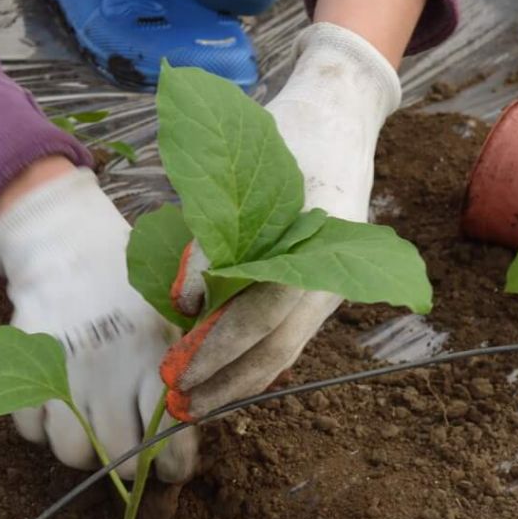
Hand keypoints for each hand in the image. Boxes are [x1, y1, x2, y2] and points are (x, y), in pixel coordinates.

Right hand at [0, 166, 197, 481]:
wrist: (66, 245)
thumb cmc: (129, 290)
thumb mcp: (171, 316)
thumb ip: (188, 366)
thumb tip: (201, 422)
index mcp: (152, 357)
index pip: (170, 440)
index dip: (175, 467)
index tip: (175, 469)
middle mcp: (109, 371)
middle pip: (120, 458)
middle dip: (131, 463)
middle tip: (133, 450)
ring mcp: (63, 372)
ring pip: (73, 453)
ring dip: (85, 448)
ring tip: (94, 426)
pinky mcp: (24, 368)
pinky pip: (30, 431)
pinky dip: (43, 428)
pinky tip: (59, 407)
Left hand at [160, 21, 402, 420]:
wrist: (340, 117)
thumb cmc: (291, 134)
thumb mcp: (248, 169)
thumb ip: (214, 237)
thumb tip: (184, 302)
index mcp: (322, 248)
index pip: (265, 311)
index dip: (219, 344)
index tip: (178, 366)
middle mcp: (330, 277)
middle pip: (277, 348)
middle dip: (224, 380)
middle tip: (178, 401)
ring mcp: (327, 287)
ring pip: (283, 351)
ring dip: (236, 380)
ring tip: (193, 401)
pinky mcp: (315, 290)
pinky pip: (284, 336)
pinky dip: (249, 360)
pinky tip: (217, 376)